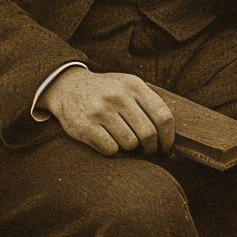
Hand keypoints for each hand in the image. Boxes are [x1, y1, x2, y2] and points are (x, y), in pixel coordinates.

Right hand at [39, 67, 174, 157]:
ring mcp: (101, 111)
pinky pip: (110, 149)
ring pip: (130, 143)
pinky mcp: (84, 126)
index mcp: (134, 86)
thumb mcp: (128, 86)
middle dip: (151, 148)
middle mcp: (118, 97)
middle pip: (148, 133)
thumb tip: (169, 134)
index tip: (167, 148)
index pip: (163, 116)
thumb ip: (148, 103)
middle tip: (149, 151)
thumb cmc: (106, 91)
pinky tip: (110, 143)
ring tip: (127, 144)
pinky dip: (114, 151)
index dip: (169, 137)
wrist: (67, 86)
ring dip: (131, 149)